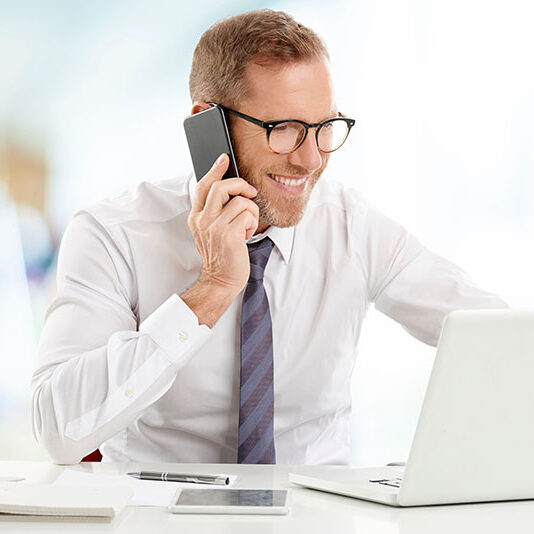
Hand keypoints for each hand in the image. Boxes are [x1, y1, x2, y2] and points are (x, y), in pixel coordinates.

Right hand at [187, 153, 258, 297]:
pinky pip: (248, 214)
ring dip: (251, 212)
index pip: (203, 186)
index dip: (214, 170)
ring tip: (247, 226)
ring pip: (241, 201)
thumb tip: (231, 189)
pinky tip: (247, 235)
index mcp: (196, 217)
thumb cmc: (221, 256)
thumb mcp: (211, 231)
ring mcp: (214, 227)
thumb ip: (215, 211)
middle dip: (241, 185)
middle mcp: (203, 220)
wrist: (220, 280)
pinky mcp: (229, 235)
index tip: (224, 158)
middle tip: (250, 193)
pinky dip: (253, 223)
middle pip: (222, 186)